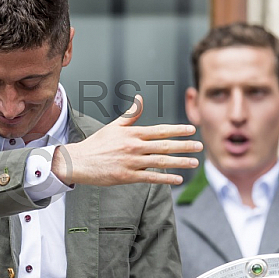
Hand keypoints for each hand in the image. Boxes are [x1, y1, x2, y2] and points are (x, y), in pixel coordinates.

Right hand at [51, 94, 201, 185]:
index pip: (160, 130)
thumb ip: (130, 115)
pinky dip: (165, 178)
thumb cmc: (97, 144)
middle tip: (200, 146)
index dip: (177, 130)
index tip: (192, 129)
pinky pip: (150, 178)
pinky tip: (178, 178)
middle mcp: (133, 146)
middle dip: (184, 146)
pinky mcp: (126, 176)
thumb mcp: (113, 126)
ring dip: (180, 162)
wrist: (78, 161)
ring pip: (160, 161)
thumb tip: (140, 98)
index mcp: (132, 133)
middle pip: (164, 145)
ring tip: (194, 163)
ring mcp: (131, 162)